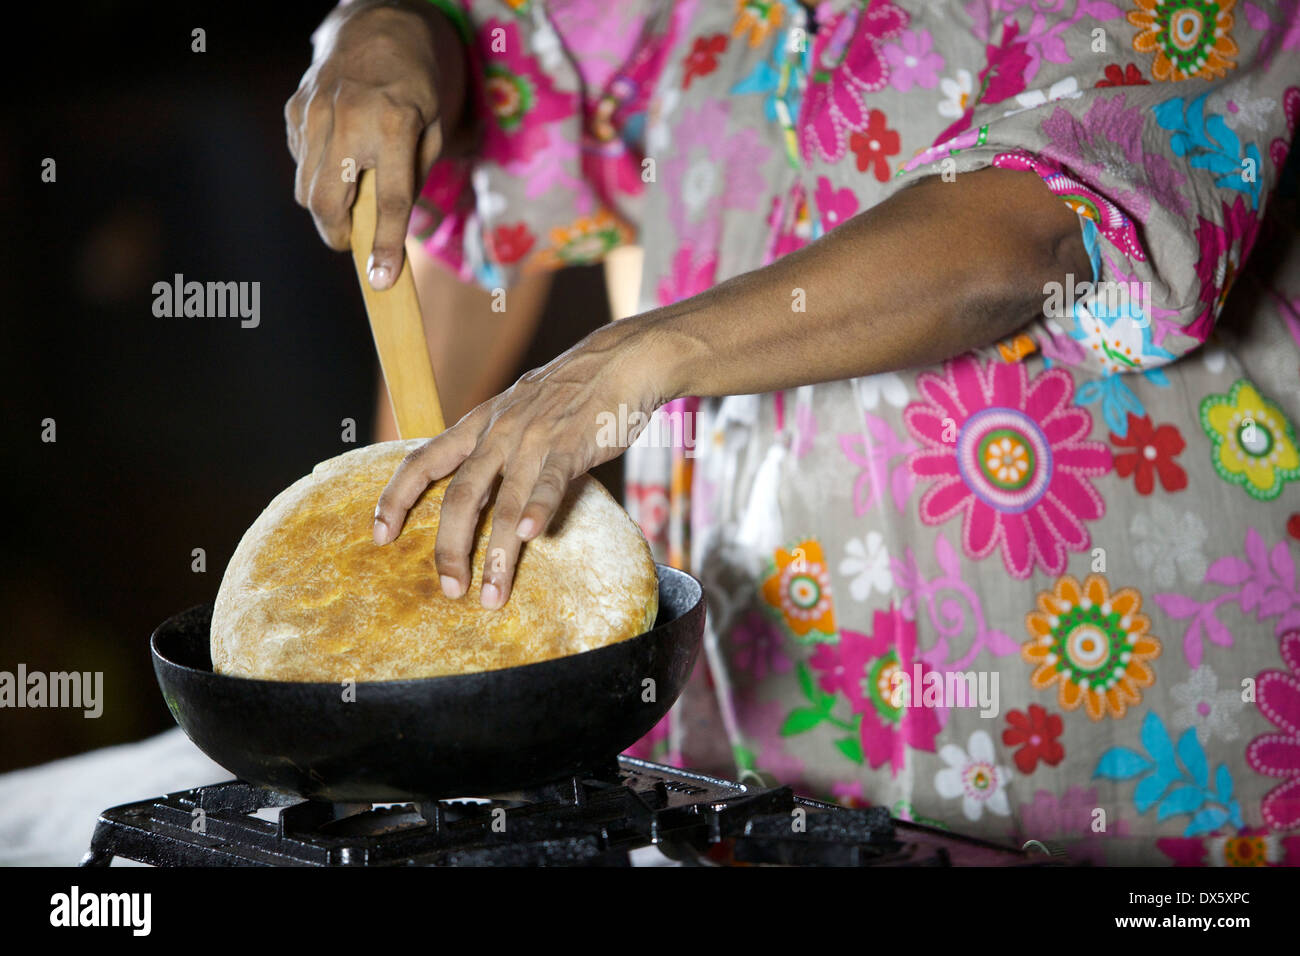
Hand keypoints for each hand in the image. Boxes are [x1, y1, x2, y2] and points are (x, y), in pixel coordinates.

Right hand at [284, 0, 466, 288]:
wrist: (377, 27)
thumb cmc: (414, 86)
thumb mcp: (433, 128)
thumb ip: (413, 177)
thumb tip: (388, 228)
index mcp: (395, 124)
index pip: (389, 201)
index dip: (385, 246)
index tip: (381, 280)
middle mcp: (349, 119)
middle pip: (329, 202)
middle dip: (338, 234)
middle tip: (353, 242)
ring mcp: (315, 113)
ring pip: (306, 189)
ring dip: (326, 209)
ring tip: (349, 198)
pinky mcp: (295, 111)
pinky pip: (300, 163)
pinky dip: (316, 175)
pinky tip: (337, 159)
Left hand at [373, 321, 668, 608]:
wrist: (619, 360)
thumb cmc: (570, 392)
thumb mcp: (516, 411)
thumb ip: (496, 448)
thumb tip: (483, 494)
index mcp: (479, 425)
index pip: (423, 461)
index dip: (396, 498)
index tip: (379, 535)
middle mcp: (498, 433)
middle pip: (460, 497)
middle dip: (449, 548)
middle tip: (450, 590)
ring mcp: (534, 440)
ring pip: (504, 504)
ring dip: (497, 554)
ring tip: (493, 594)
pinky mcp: (571, 445)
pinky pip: (550, 483)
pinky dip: (538, 511)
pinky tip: (531, 538)